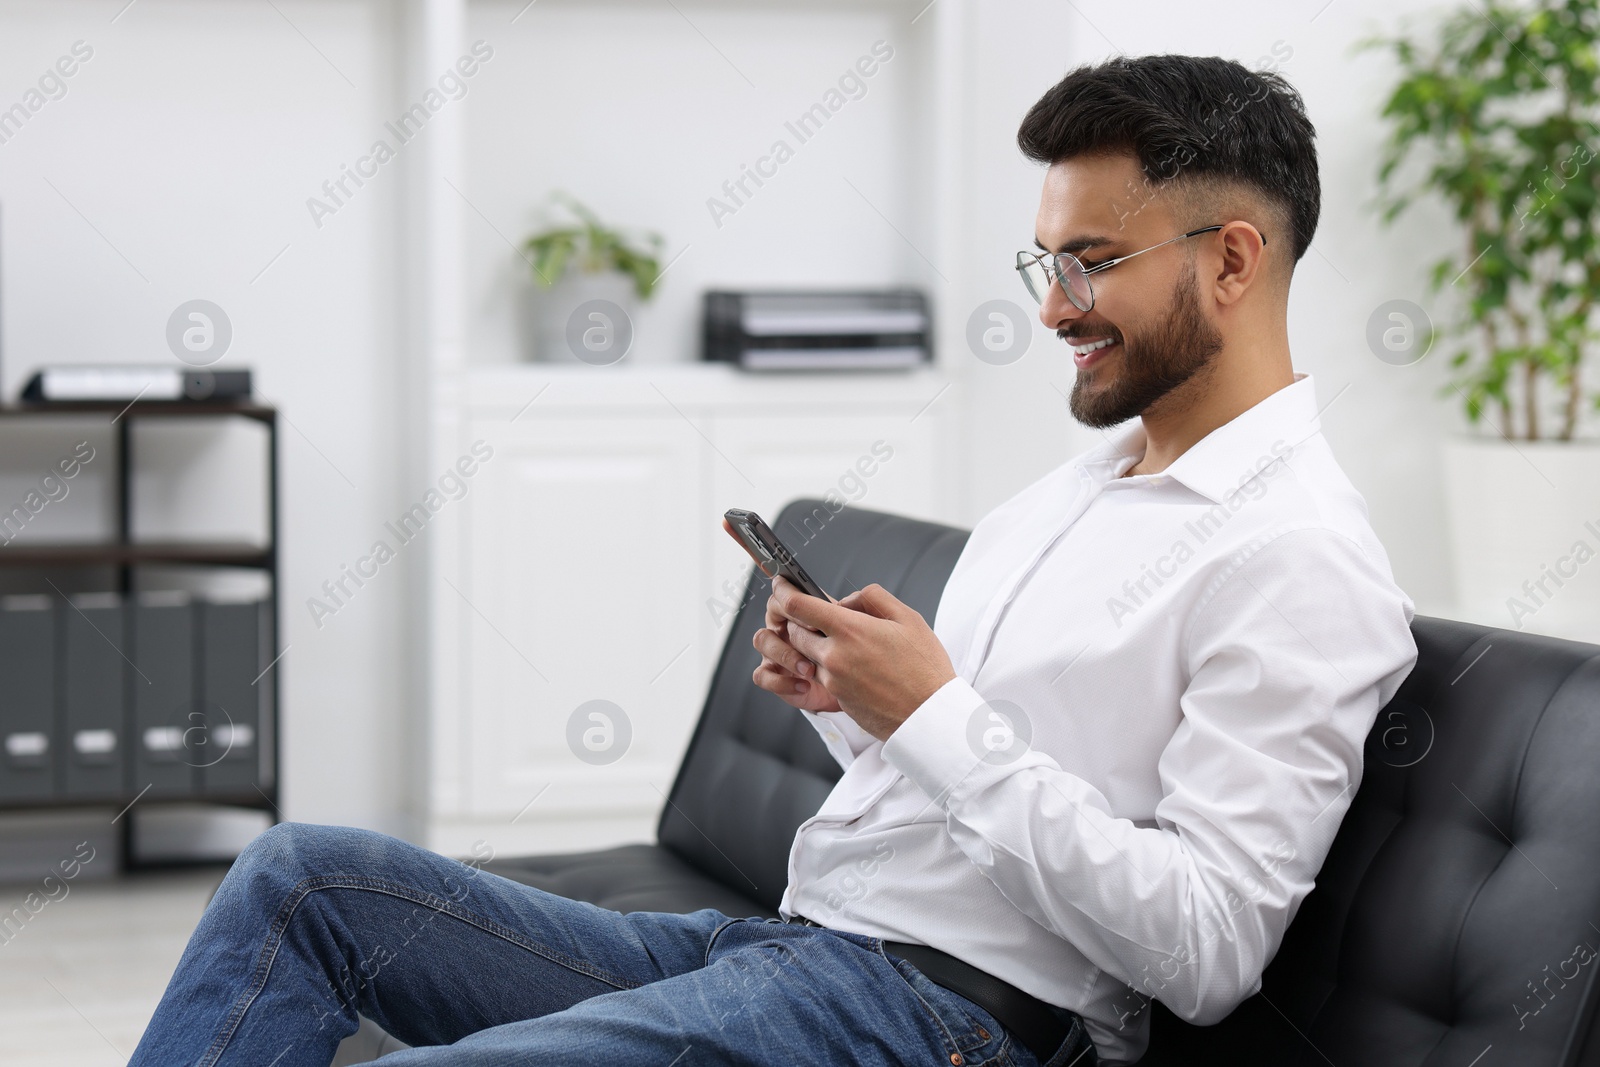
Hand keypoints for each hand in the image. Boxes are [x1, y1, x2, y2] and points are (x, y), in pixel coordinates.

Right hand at [751, 583, 846, 712]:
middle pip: (772, 613)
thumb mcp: (858, 630)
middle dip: (794, 626)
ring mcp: (776, 651)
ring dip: (786, 654)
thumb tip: (846, 604)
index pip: (786, 595)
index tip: (815, 620)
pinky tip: (804, 685)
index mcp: (801, 612)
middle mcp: (784, 627)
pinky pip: (761, 675)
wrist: (855, 688)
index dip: (794, 603)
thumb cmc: (854, 656)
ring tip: (810, 668)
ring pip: (762, 640)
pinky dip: (781, 681)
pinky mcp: (774, 676)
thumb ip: (854, 610)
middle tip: (816, 639)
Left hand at [764, 575, 957, 741]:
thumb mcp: (908, 618)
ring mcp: (832, 679)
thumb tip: (846, 600)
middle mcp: (834, 655)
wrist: (930, 715)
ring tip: (849, 645)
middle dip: (801, 621)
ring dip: (816, 645)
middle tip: (822, 617)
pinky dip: (829, 666)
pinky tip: (858, 667)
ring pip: (807, 655)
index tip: (781, 584)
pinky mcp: (836, 698)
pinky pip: (821, 675)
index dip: (784, 591)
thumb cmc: (924, 667)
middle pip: (795, 631)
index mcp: (849, 630)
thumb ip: (872, 598)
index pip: (798, 606)